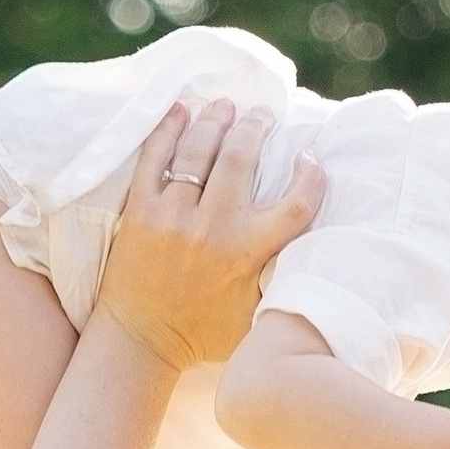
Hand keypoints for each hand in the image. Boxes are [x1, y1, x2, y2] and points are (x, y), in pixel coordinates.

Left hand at [98, 97, 326, 374]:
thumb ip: (277, 278)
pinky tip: (181, 110)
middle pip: (243, 157)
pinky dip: (168, 129)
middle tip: (263, 114)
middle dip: (257, 126)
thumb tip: (306, 247)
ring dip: (216, 119)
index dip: (310, 177)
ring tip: (226, 105)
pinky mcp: (140, 212)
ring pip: (199, 149)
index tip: (310, 159)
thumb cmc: (201, 334)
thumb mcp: (252, 315)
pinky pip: (154, 157)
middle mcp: (212, 229)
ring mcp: (172, 217)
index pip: (294, 205)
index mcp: (246, 254)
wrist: (139, 343)